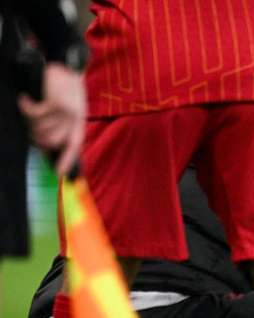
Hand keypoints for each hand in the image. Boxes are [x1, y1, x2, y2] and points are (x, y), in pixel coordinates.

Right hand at [18, 63, 85, 177]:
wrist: (65, 59)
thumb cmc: (64, 81)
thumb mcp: (70, 103)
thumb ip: (64, 120)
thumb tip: (49, 140)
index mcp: (79, 120)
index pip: (73, 146)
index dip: (65, 161)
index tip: (58, 173)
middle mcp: (75, 119)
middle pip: (49, 141)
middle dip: (35, 136)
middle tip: (28, 125)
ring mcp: (66, 112)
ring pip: (40, 128)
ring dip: (29, 120)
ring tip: (28, 108)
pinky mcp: (55, 103)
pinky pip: (33, 114)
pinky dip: (25, 107)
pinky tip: (24, 99)